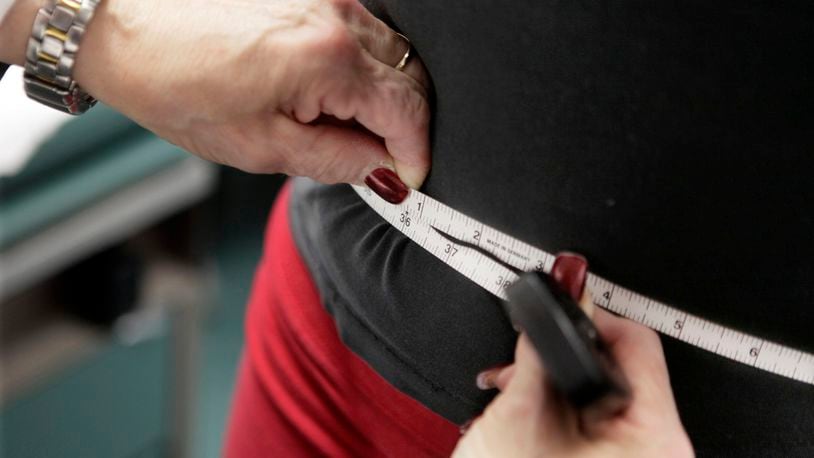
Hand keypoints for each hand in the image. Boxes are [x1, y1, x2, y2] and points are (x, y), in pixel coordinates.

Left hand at [69, 0, 429, 186]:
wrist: (128, 32)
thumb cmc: (180, 89)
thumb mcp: (263, 148)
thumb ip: (339, 161)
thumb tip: (385, 170)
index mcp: (329, 60)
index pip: (410, 110)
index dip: (416, 152)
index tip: (407, 177)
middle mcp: (338, 17)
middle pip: (411, 78)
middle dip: (405, 126)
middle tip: (377, 161)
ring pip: (393, 54)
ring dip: (385, 97)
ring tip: (346, 128)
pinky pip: (365, 34)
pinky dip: (365, 71)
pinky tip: (335, 95)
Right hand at [454, 264, 693, 456]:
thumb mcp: (519, 416)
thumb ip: (540, 348)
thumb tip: (564, 286)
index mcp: (655, 440)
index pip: (636, 344)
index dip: (588, 321)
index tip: (555, 314)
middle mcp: (659, 451)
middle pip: (620, 368)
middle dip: (562, 358)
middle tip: (525, 364)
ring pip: (604, 394)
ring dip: (553, 383)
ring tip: (514, 391)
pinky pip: (596, 421)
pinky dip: (559, 409)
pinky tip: (526, 412)